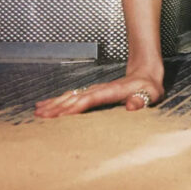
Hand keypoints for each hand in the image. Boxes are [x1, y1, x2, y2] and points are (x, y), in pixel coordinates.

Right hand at [34, 70, 163, 117]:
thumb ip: (142, 100)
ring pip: (71, 96)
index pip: (90, 99)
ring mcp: (95, 90)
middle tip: (40, 117)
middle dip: (58, 107)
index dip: (75, 107)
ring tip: (38, 112)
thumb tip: (131, 105)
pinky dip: (59, 101)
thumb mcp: (152, 94)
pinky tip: (47, 105)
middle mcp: (100, 89)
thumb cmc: (150, 86)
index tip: (60, 115)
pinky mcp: (94, 92)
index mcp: (112, 91)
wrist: (147, 72)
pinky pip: (73, 97)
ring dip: (55, 104)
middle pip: (75, 98)